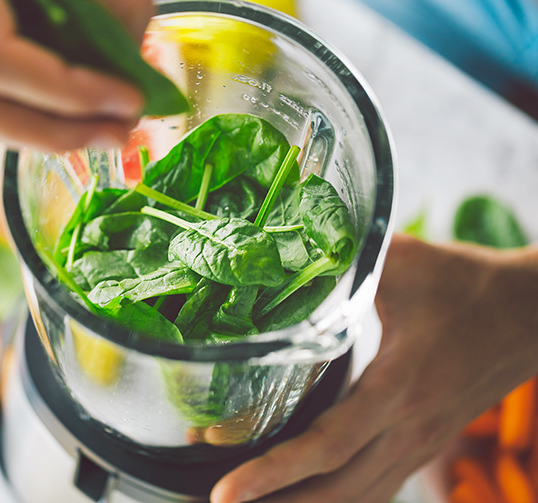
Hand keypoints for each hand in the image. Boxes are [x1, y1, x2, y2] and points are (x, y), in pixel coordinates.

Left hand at [211, 234, 537, 502]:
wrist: (531, 313)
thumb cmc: (470, 286)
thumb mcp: (408, 262)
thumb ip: (349, 257)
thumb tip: (290, 246)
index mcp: (398, 387)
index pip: (326, 444)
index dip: (272, 471)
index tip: (224, 489)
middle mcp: (408, 430)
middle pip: (335, 492)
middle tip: (216, 502)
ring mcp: (419, 445)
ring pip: (356, 499)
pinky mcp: (423, 445)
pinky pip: (376, 489)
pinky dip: (335, 501)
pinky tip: (302, 497)